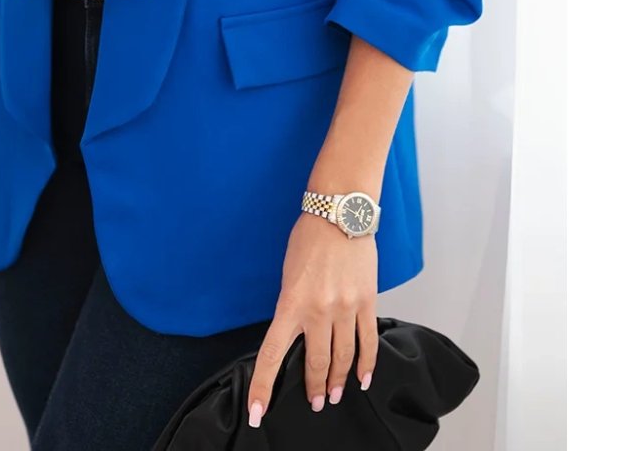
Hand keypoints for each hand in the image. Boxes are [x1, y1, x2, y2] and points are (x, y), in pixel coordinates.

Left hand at [247, 213, 378, 427]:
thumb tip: (298, 331)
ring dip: (340, 381)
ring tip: (336, 396)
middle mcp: (318, 311)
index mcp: (291, 303)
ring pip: (344, 358)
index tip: (257, 413)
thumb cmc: (309, 238)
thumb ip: (292, 305)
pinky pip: (368, 341)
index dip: (263, 388)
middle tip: (316, 403)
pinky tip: (364, 379)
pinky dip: (367, 364)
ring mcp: (345, 308)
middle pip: (317, 363)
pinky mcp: (367, 302)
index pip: (271, 355)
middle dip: (315, 388)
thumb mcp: (288, 273)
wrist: (339, 214)